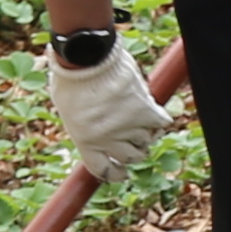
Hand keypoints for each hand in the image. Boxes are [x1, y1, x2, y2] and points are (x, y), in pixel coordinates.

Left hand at [48, 33, 173, 180]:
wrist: (88, 58)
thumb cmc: (72, 78)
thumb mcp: (68, 109)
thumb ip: (84, 126)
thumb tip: (96, 133)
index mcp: (86, 141)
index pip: (105, 170)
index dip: (116, 173)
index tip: (122, 172)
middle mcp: (108, 140)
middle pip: (132, 157)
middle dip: (132, 149)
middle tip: (132, 137)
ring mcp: (129, 127)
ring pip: (147, 140)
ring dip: (145, 131)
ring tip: (138, 116)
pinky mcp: (147, 112)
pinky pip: (161, 123)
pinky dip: (159, 117)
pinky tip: (152, 110)